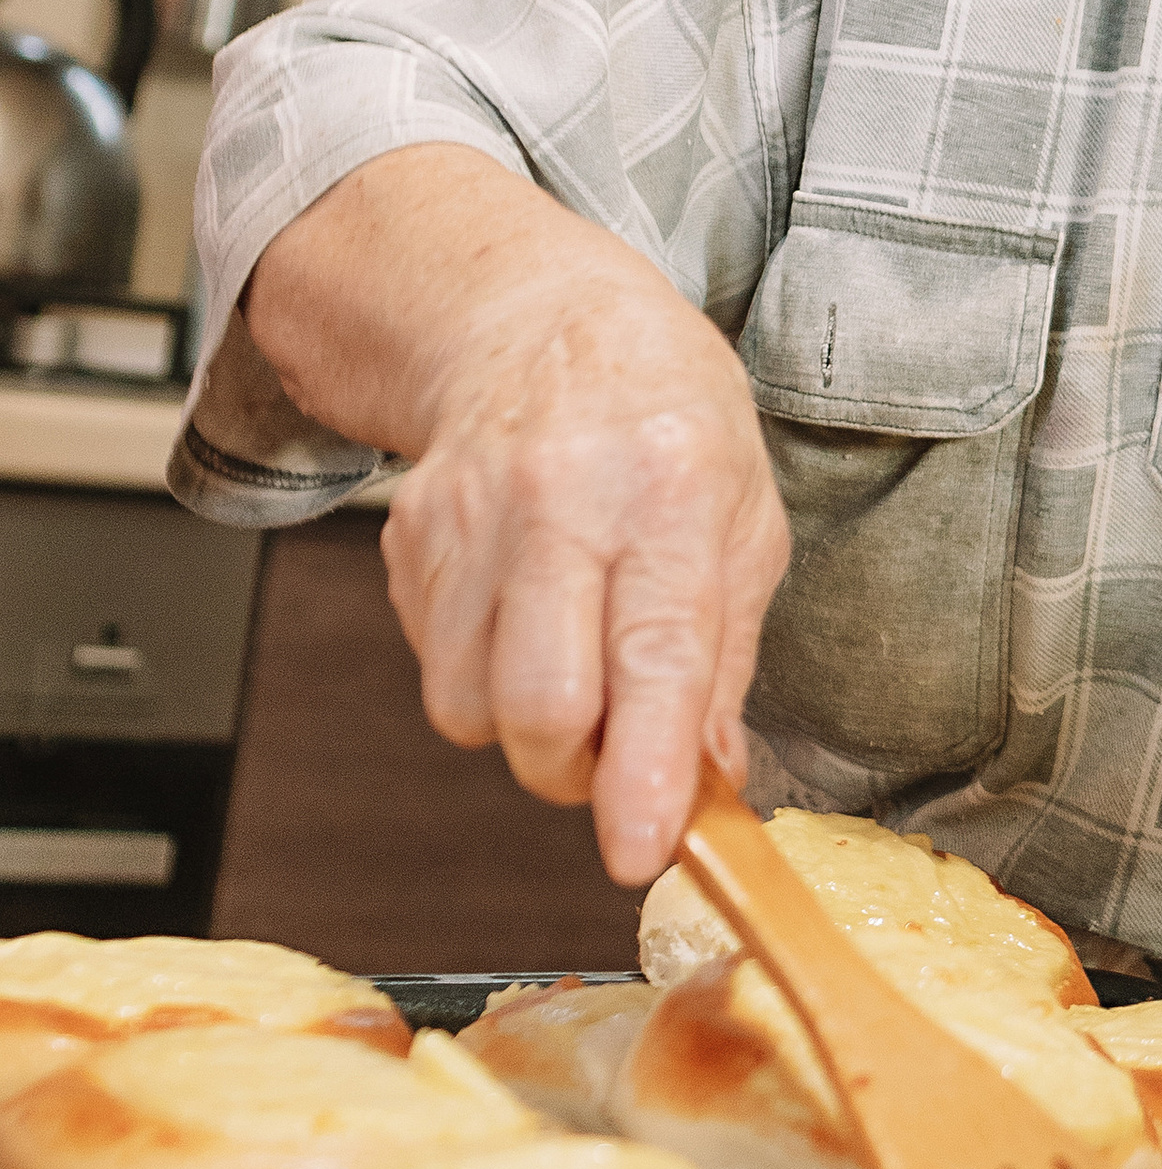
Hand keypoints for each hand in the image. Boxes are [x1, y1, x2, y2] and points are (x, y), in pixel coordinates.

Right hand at [244, 147, 789, 885]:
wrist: (538, 319)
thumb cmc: (662, 416)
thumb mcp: (745, 513)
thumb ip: (727, 659)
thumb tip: (712, 783)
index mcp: (671, 488)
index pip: (655, 654)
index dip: (645, 771)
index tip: (640, 849)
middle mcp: (563, 499)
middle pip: (539, 705)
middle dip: (576, 774)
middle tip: (619, 753)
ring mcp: (472, 517)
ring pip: (470, 709)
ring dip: (525, 731)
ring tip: (575, 661)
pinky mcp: (409, 539)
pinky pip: (434, 670)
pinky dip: (482, 678)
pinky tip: (523, 614)